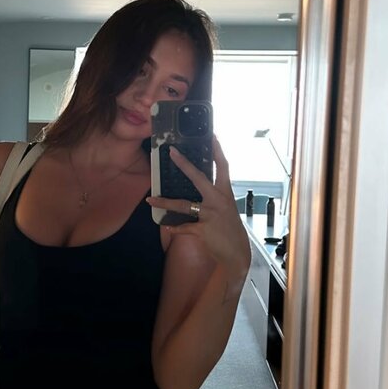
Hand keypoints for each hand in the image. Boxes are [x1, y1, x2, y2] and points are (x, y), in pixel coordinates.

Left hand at [146, 134, 251, 278]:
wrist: (237, 253)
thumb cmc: (230, 230)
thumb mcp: (226, 209)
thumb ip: (215, 198)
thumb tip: (202, 188)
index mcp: (225, 193)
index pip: (223, 167)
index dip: (217, 150)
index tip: (212, 135)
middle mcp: (218, 200)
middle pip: (199, 178)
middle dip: (185, 164)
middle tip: (172, 152)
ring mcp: (210, 215)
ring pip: (183, 204)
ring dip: (164, 202)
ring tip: (150, 199)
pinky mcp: (203, 229)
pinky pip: (183, 227)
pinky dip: (174, 228)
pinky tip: (168, 227)